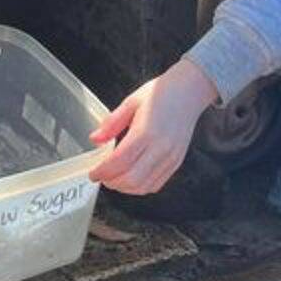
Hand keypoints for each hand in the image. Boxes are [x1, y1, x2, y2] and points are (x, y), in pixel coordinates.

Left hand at [87, 56, 219, 194]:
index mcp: (146, 132)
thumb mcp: (131, 102)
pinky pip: (157, 184)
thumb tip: (95, 139)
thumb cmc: (160, 93)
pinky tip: (131, 179)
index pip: (119, 161)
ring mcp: (170, 157)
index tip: (92, 173)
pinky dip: (140, 187)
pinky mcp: (176, 162)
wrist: (188, 92)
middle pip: (131, 179)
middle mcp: (160, 148)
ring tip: (114, 180)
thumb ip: (112, 123)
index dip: (102, 171)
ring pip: (144, 186)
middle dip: (111, 183)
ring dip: (125, 188)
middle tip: (101, 177)